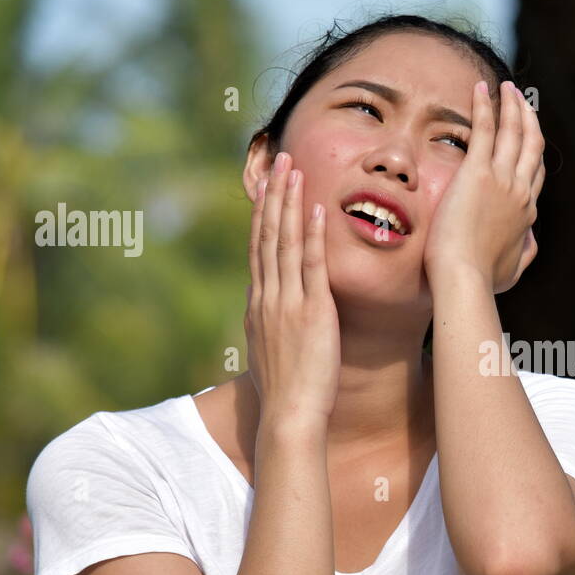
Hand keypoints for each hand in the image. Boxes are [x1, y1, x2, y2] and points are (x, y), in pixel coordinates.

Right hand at [244, 151, 341, 427]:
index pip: (258, 249)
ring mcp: (287, 302)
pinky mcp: (311, 311)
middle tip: (280, 159)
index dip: (263, 215)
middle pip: (267, 235)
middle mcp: (268, 297)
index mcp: (259, 305)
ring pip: (285, 241)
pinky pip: (310, 266)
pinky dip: (312, 236)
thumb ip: (269, 325)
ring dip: (290, 203)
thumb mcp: (270, 352)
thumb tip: (264, 309)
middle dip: (274, 195)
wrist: (288, 415)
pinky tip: (316, 209)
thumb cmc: (285, 394)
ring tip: (295, 169)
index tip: (268, 187)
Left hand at [422, 80, 545, 292]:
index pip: (535, 173)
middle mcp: (521, 191)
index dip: (533, 151)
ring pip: (514, 132)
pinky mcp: (478, 173)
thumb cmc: (482, 280)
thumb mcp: (512, 271)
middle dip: (529, 119)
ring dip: (512, 105)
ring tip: (507, 87)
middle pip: (532, 145)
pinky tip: (480, 88)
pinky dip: (485, 106)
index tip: (529, 136)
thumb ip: (524, 253)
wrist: (464, 278)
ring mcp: (503, 180)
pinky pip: (485, 130)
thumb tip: (531, 241)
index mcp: (527, 213)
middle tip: (522, 100)